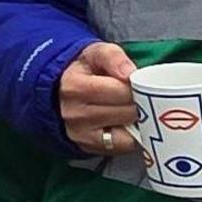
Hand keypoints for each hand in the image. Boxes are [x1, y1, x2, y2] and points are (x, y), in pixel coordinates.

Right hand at [59, 40, 139, 156]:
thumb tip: (130, 73)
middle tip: (142, 98)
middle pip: (127, 113)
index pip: (121, 91)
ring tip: (136, 111)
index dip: (138, 87)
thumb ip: (114, 57)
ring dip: (138, 123)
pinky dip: (131, 137)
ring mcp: (80, 134)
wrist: (59, 90)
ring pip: (127, 134)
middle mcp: (75, 114)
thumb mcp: (96, 53)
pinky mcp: (87, 147)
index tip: (139, 85)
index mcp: (75, 87)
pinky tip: (128, 124)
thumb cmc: (84, 70)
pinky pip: (122, 147)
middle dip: (141, 105)